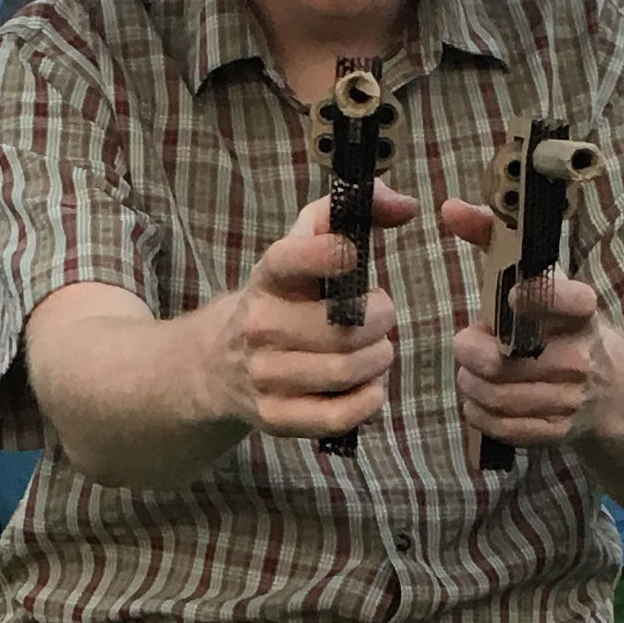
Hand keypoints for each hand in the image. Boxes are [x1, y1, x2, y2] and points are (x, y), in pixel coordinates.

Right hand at [215, 188, 421, 440]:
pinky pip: (338, 415)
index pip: (290, 259)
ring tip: (377, 350)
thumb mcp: (300, 247)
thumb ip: (348, 212)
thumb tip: (405, 205)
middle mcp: (258, 326)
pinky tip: (370, 385)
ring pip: (346, 370)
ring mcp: (265, 375)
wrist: (218, 364)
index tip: (353, 255)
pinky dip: (369, 399)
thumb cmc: (281, 298)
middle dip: (382, 320)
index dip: (327, 254)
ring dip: (379, 359)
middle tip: (381, 317)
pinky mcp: (276, 417)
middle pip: (344, 329)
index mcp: (267, 278)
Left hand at [438, 195, 611, 450]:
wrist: (621, 394)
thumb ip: (493, 239)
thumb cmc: (566, 327)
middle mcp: (580, 357)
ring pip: (493, 395)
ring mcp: (569, 399)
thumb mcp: (544, 280)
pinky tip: (481, 397)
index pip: (566, 301)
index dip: (536, 298)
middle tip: (469, 343)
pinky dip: (478, 411)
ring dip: (469, 382)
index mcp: (582, 312)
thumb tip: (448, 209)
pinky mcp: (557, 432)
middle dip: (469, 351)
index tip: (512, 295)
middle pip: (501, 361)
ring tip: (472, 370)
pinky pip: (499, 426)